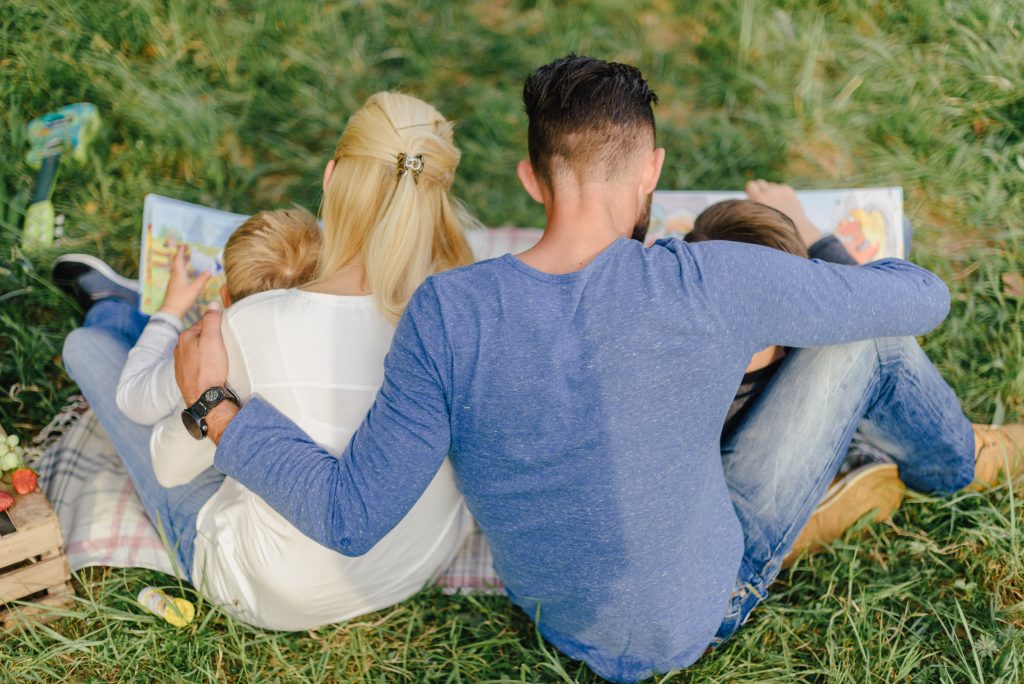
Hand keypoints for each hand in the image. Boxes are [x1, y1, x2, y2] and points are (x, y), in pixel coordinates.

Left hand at [159, 245, 211, 319]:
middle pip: (177, 263)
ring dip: (183, 264)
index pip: (179, 259)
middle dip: (182, 256)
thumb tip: (209, 270)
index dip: (181, 251)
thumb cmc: (183, 298)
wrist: (171, 311)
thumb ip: (203, 279)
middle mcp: (174, 276)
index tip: (184, 245)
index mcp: (178, 273)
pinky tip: (188, 276)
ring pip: (177, 270)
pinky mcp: (174, 288)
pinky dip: (183, 272)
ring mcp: (173, 283)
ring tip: (189, 261)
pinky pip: (178, 276)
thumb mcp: (195, 288)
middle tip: (187, 251)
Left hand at [174, 304, 236, 442]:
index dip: (218, 326)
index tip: (226, 333)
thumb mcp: (213, 340)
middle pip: (200, 337)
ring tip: (220, 359)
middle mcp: (179, 349)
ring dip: (208, 352)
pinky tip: (212, 370)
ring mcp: (181, 364)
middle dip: (212, 339)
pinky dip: (204, 364)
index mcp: (185, 337)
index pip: (204, 322)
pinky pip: (196, 364)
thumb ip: (212, 320)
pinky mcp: (185, 377)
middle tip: (226, 346)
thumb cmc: (209, 369)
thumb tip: (212, 304)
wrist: (204, 399)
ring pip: (198, 351)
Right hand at [744, 179, 824, 246]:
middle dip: (760, 190)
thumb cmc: (773, 229)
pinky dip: (781, 193)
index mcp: (758, 199)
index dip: (751, 191)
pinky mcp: (789, 190)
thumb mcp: (756, 219)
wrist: (796, 231)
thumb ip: (752, 206)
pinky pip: (781, 187)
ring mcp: (779, 191)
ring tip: (775, 205)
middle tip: (763, 200)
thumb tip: (749, 198)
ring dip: (771, 192)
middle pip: (760, 182)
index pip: (750, 185)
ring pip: (771, 185)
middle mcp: (768, 192)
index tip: (752, 197)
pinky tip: (783, 204)